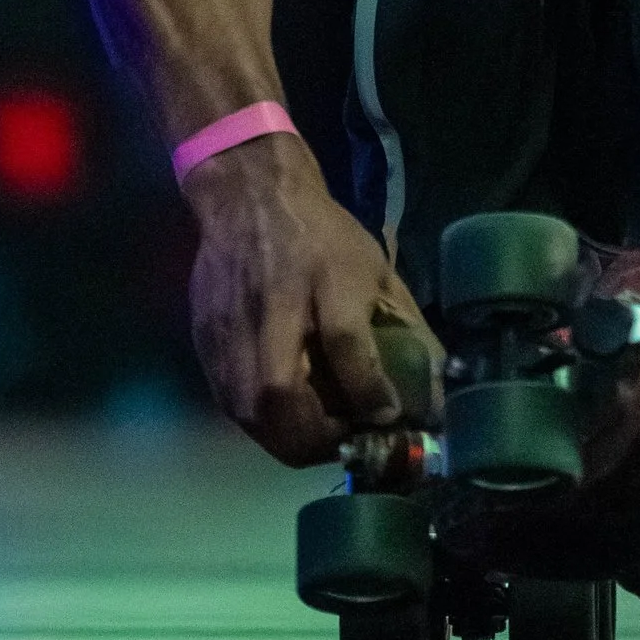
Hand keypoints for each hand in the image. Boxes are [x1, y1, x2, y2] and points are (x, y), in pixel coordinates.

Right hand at [181, 133, 435, 465]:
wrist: (248, 197)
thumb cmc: (322, 236)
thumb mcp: (375, 269)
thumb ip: (405, 329)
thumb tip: (434, 394)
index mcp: (325, 273)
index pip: (345, 341)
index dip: (369, 390)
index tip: (388, 416)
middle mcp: (271, 302)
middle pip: (280, 392)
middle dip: (318, 438)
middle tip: (346, 442)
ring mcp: (229, 325)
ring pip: (250, 411)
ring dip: (289, 440)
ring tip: (320, 437)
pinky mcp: (205, 341)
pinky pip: (230, 404)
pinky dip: (262, 425)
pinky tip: (288, 417)